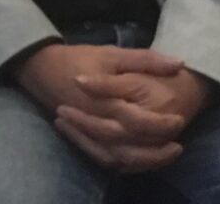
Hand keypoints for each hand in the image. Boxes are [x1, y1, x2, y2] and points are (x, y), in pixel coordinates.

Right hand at [56, 65, 214, 172]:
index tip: (179, 120)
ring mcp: (87, 133)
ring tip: (166, 155)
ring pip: (118, 158)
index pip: (136, 120)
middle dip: (157, 151)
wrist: (40, 67)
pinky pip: (104, 159)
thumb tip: (179, 64)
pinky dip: (124, 164)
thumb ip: (145, 59)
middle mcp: (95, 121)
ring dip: (144, 162)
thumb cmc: (77, 58)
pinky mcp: (82, 138)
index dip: (160, 124)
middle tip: (179, 146)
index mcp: (104, 101)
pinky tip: (140, 160)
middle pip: (128, 147)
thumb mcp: (111, 53)